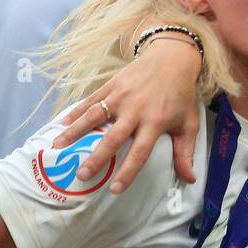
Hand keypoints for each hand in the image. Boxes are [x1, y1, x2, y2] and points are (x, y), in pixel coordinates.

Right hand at [53, 38, 201, 193]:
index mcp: (155, 122)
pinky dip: (75, 112)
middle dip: (96, 158)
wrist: (172, 58)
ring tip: (57, 147)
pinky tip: (61, 124)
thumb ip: (185, 152)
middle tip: (81, 175)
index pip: (140, 153)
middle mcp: (135, 110)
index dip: (128, 172)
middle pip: (113, 138)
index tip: (114, 189)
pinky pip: (90, 100)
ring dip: (75, 132)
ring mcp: (120, 96)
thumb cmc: (180, 95)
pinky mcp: (111, 85)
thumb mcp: (189, 123)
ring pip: (94, 117)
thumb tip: (189, 179)